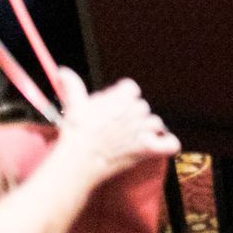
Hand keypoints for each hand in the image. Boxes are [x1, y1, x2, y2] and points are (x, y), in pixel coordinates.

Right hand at [56, 71, 180, 181]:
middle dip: (131, 116)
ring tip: (130, 139)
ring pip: (155, 124)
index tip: (109, 108)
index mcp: (123, 97)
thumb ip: (73, 85)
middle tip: (115, 127)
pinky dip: (167, 144)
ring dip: (147, 130)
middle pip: (142, 107)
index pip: (131, 89)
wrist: (78, 161)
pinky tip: (157, 145)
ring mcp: (145, 130)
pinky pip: (170, 144)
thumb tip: (62, 71)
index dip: (120, 98)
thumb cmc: (76, 132)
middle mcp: (137, 111)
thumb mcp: (74, 105)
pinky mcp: (149, 149)